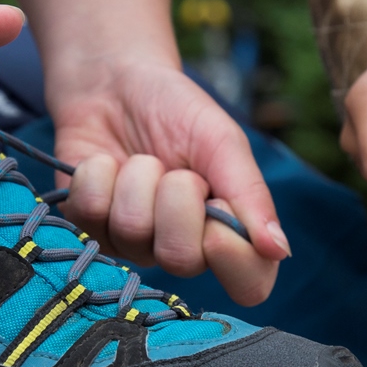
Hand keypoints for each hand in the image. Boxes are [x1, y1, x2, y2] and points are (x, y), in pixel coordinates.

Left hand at [47, 59, 289, 306]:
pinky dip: (99, 174)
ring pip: (133, 231)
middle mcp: (180, 247)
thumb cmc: (176, 111)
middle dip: (176, 198)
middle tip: (176, 170)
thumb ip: (248, 193)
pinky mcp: (87, 229)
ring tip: (140, 159)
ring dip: (136, 177)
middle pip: (181, 259)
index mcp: (226, 231)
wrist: (113, 82)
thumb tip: (279, 250)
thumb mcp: (221, 141)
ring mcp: (131, 243)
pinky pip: (91, 214)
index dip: (233, 257)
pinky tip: (106, 162)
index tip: (217, 211)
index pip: (248, 284)